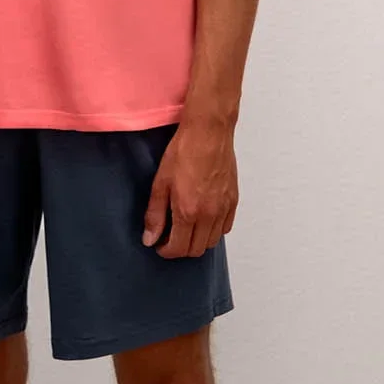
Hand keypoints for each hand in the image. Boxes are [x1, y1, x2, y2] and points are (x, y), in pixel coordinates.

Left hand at [142, 118, 237, 257]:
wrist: (208, 132)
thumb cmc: (184, 151)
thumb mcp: (161, 183)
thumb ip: (155, 215)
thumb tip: (150, 239)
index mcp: (189, 211)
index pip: (178, 248)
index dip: (166, 251)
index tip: (159, 244)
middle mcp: (209, 214)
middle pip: (196, 250)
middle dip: (180, 249)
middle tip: (169, 238)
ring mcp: (224, 208)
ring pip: (212, 241)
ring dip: (197, 241)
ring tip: (185, 228)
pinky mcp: (233, 200)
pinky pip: (225, 227)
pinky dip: (213, 230)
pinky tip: (202, 219)